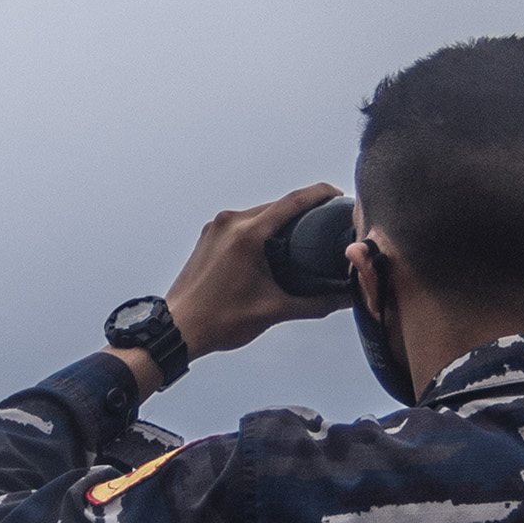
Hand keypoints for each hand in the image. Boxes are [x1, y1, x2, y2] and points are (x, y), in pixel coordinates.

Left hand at [164, 182, 353, 359]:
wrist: (178, 329)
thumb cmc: (218, 320)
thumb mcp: (274, 310)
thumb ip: (315, 303)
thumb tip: (344, 299)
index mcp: (247, 235)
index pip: (292, 202)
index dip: (320, 194)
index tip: (338, 194)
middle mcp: (230, 223)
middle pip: (276, 205)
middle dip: (303, 210)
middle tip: (326, 219)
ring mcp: (216, 227)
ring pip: (258, 213)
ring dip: (280, 220)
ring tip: (303, 233)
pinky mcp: (208, 236)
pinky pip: (242, 222)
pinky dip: (260, 228)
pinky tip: (272, 245)